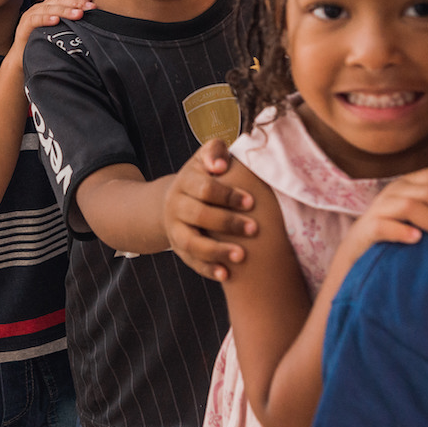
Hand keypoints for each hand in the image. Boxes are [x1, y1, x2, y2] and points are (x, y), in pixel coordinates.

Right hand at [13, 0, 93, 46]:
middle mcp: (40, 6)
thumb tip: (93, 13)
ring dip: (65, 10)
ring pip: (49, 8)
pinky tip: (56, 21)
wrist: (27, 58)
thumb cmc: (48, 42)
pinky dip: (46, 19)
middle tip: (91, 7)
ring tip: (79, 14)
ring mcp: (31, 15)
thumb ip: (73, 18)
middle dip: (76, 1)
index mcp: (49, 4)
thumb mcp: (63, 28)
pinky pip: (34, 20)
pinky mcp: (24, 26)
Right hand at [165, 138, 257, 281]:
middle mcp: (175, 206)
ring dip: (217, 251)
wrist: (174, 201)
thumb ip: (214, 151)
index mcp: (185, 182)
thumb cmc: (202, 177)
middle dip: (227, 223)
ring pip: (192, 243)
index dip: (228, 195)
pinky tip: (227, 275)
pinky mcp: (179, 249)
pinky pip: (192, 262)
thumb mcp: (204, 159)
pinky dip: (208, 270)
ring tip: (242, 256)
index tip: (251, 202)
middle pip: (199, 215)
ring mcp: (175, 230)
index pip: (205, 189)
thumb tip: (220, 164)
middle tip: (254, 229)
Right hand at [334, 166, 427, 274]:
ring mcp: (380, 209)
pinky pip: (383, 226)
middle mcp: (395, 191)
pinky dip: (401, 231)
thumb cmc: (396, 222)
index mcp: (409, 183)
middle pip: (426, 192)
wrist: (360, 246)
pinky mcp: (367, 229)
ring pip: (409, 207)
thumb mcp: (419, 201)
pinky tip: (417, 239)